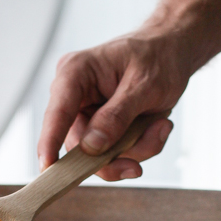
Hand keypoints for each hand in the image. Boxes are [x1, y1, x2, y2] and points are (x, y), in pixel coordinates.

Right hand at [37, 0, 220, 181]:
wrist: (174, 53)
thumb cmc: (158, 58)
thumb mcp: (144, 85)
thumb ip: (117, 116)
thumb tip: (91, 146)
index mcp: (76, 73)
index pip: (57, 113)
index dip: (49, 142)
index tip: (47, 167)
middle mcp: (76, 97)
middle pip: (80, 146)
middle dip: (117, 154)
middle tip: (146, 150)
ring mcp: (90, 116)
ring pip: (102, 156)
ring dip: (137, 148)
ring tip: (160, 125)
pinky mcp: (104, 130)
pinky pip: (118, 155)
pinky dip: (142, 147)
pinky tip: (156, 125)